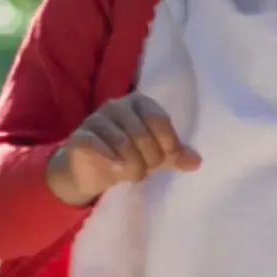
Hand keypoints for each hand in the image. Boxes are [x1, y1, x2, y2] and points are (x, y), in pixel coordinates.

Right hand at [47, 93, 200, 206]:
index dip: (169, 142)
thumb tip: (196, 161)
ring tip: (134, 174)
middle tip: (148, 169)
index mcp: (139, 103)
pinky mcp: (80, 137)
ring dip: (133, 166)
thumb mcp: (156, 155)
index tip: (171, 158)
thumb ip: (175, 155)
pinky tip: (117, 171)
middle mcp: (116, 106)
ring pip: (123, 144)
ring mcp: (96, 119)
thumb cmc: (127, 157)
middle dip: (150, 158)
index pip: (159, 118)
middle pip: (142, 134)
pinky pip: (100, 148)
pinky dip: (113, 164)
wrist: (90, 172)